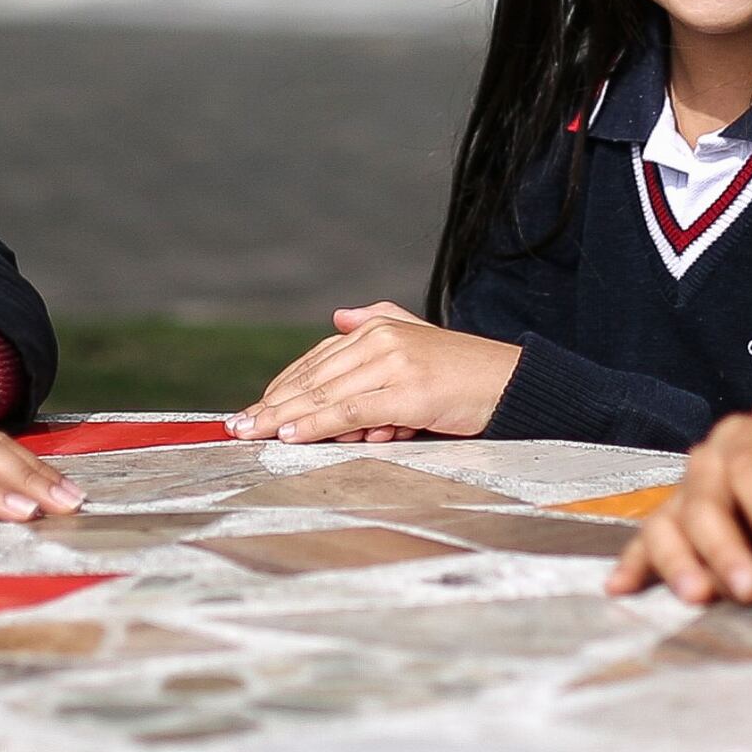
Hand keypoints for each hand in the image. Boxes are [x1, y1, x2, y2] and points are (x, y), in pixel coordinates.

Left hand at [235, 304, 521, 443]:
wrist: (514, 384)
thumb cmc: (467, 373)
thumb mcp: (421, 338)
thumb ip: (380, 321)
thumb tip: (339, 316)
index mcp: (380, 326)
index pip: (317, 360)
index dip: (281, 387)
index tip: (253, 410)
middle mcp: (382, 338)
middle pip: (313, 376)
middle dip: (270, 404)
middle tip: (236, 427)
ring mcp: (394, 363)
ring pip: (324, 394)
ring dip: (282, 417)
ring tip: (252, 434)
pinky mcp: (406, 391)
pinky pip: (348, 411)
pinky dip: (314, 424)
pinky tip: (290, 435)